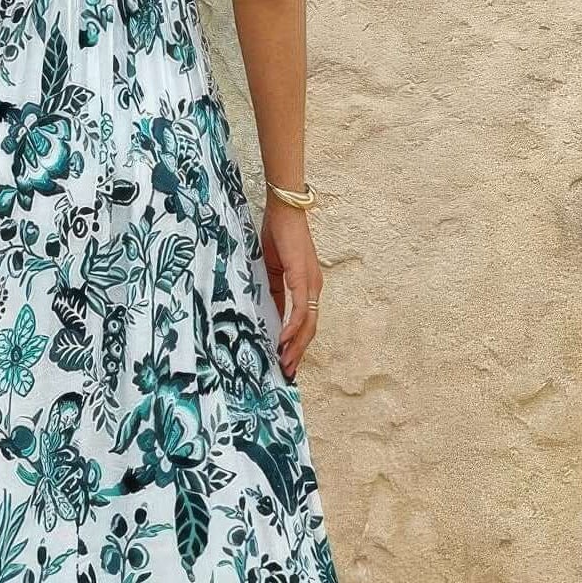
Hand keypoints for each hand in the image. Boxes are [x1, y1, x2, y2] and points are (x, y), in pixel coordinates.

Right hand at [261, 200, 323, 378]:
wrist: (283, 209)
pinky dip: (292, 327)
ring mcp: (310, 282)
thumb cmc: (276, 235)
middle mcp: (313, 287)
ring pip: (307, 323)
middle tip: (286, 373)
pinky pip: (300, 308)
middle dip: (297, 352)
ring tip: (284, 363)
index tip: (286, 362)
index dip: (296, 344)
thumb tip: (268, 315)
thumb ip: (273, 292)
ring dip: (296, 346)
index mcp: (306, 286)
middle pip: (309, 329)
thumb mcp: (271, 271)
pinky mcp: (303, 276)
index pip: (304, 322)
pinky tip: (282, 340)